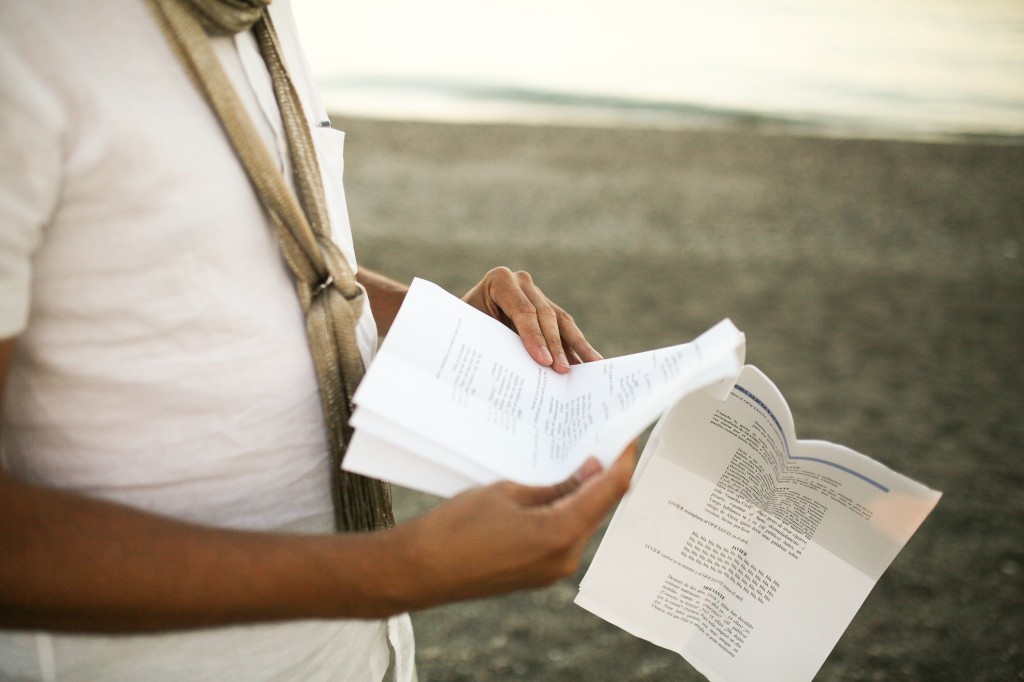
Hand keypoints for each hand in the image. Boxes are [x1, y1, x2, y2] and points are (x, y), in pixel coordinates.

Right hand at [390, 441, 637, 607]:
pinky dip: (564, 510)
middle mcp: (565, 557)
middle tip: (597, 438)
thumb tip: (590, 470)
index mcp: (561, 534)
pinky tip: (552, 488)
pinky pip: (562, 535)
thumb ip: (555, 484)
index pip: (609, 490)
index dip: (622, 459)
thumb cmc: (456, 528)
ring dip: (581, 492)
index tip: (627, 434)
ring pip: (580, 521)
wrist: (419, 571)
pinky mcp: (538, 574)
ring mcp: (552, 570)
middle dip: (601, 474)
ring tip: (572, 458)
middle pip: (598, 507)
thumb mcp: (507, 492)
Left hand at [462, 267, 601, 372]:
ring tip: (592, 366)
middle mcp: (522, 282)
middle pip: (545, 316)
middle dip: (555, 346)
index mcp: (500, 280)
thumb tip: (519, 370)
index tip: (543, 362)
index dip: (535, 337)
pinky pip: (565, 327)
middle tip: (563, 371)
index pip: (524, 311)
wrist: (460, 318)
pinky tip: (589, 362)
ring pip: (562, 321)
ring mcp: (536, 293)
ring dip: (577, 345)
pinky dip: (576, 346)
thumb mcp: (471, 329)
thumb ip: (493, 341)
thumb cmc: (462, 326)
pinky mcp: (546, 307)